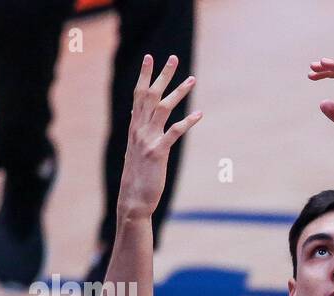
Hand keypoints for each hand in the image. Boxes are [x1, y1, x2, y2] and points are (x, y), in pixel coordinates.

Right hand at [117, 54, 199, 222]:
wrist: (133, 199)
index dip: (145, 76)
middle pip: (151, 95)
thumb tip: (138, 118)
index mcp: (134, 127)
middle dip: (162, 75)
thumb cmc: (137, 176)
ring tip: (192, 79)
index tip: (150, 58)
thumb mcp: (136, 150)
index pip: (138, 95)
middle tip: (173, 58)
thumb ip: (139, 132)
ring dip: (179, 92)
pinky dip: (187, 122)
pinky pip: (174, 133)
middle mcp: (139, 129)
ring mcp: (147, 140)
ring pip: (163, 108)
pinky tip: (200, 114)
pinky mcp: (158, 153)